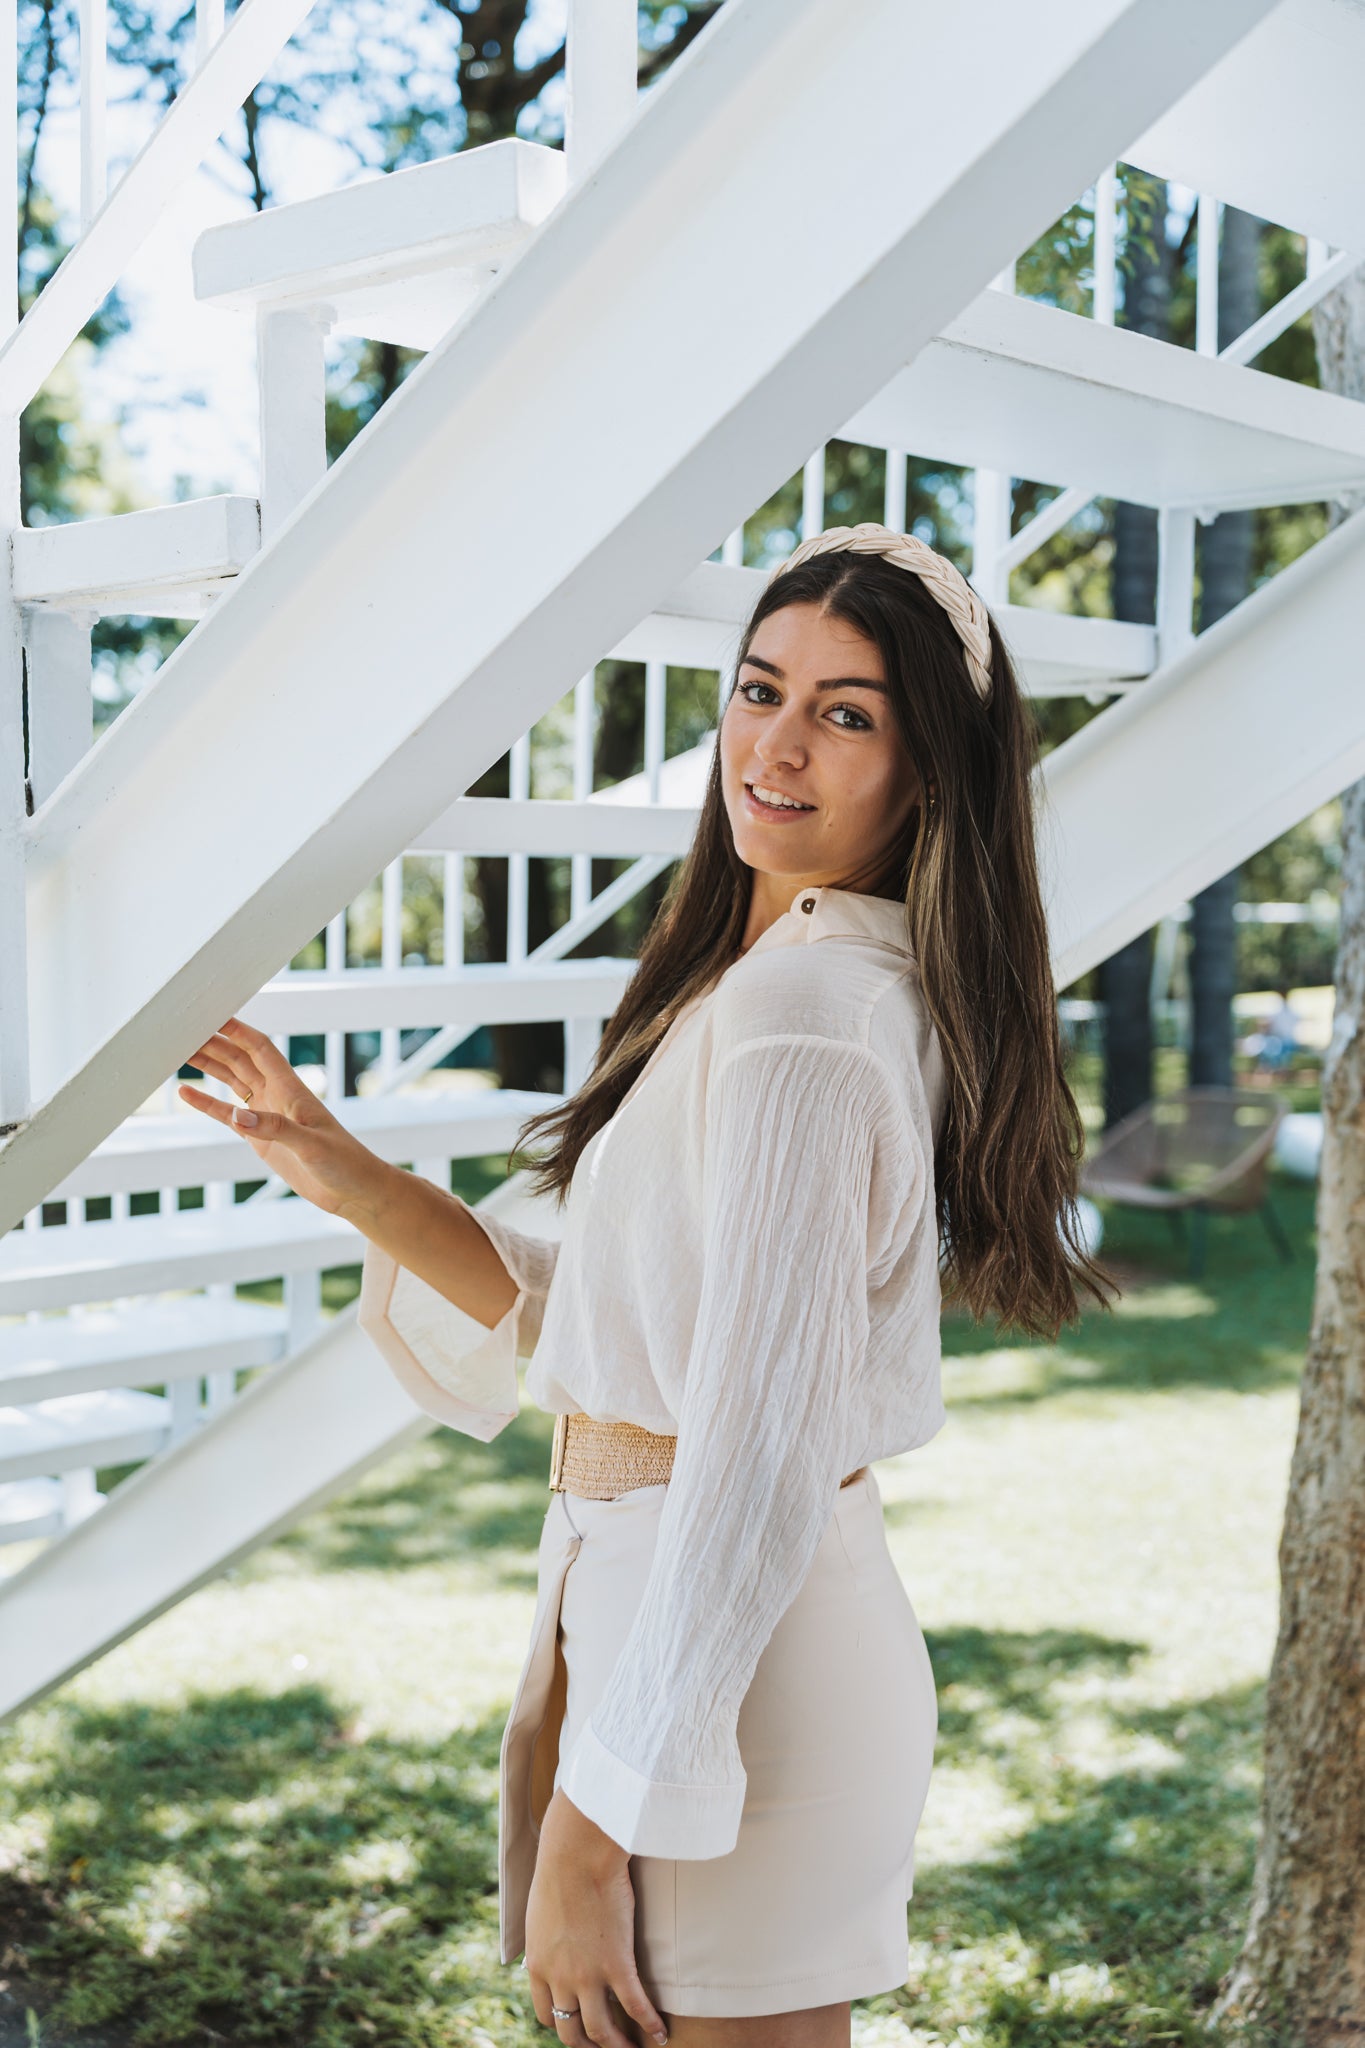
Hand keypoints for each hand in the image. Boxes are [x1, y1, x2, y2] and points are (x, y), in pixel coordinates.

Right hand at [177, 1016, 376, 1216]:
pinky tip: (186, 1092)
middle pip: (240, 1060)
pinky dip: (206, 1103)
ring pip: (232, 1081)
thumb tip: (238, 1117)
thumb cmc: (343, 1162)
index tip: (213, 1015)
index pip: (260, 1049)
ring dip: (209, 1066)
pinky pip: (227, 1114)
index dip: (238, 1030)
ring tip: (180, 1051)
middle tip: (184, 1031)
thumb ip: (275, 1128)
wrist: (352, 1190)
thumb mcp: (311, 1145)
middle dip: (214, 1044)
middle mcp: (277, 1096)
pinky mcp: (259, 1137)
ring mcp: (266, 1115)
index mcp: (291, 1089)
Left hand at [525, 1789, 668, 2046]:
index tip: (576, 2025)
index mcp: (538, 1966)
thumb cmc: (559, 1871)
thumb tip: (550, 1940)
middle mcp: (559, 1978)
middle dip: (588, 2045)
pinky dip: (649, 2024)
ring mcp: (588, 1975)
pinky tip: (661, 2033)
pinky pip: (635, 2006)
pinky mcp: (617, 1964)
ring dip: (618, 2046)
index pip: (546, 2014)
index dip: (563, 2024)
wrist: (576, 1853)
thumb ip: (545, 1937)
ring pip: (601, 2030)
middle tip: (604, 2046)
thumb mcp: (539, 1912)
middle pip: (571, 2031)